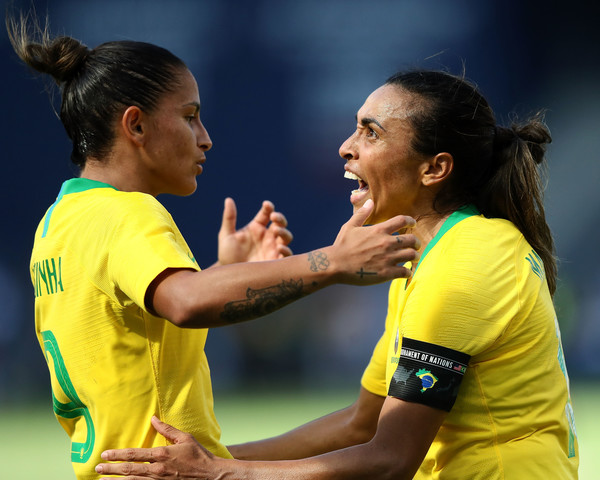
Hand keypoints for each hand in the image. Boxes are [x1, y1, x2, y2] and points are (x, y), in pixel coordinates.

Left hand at [96, 416, 214, 479]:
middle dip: (111, 470)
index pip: (133, 454)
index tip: (104, 454)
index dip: (117, 454)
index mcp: (161, 454)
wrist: (211, 476)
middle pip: (128, 470)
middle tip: (97, 469)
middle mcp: (157, 470)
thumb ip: (167, 429)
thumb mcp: (185, 438)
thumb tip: (153, 418)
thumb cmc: (199, 456)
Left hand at [217, 198, 292, 264]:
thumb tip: (228, 199)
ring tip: (277, 231)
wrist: (230, 276)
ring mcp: (273, 248)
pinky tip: (279, 248)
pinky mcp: (276, 261)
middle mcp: (267, 236)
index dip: (269, 208)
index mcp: (256, 227)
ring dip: (284, 232)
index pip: (266, 214)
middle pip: (280, 224)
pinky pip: (287, 255)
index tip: (266, 205)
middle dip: (280, 219)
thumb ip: (229, 218)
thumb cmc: (227, 255)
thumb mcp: (226, 236)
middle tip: (274, 218)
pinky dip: (286, 250)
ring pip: (286, 237)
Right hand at [329, 199, 420, 284]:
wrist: (336, 265)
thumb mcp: (350, 226)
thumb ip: (362, 214)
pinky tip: (405, 271)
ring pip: (412, 255)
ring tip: (413, 258)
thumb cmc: (341, 245)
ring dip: (414, 256)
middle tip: (415, 245)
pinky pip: (406, 272)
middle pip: (412, 239)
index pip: (402, 220)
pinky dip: (408, 272)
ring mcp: (387, 258)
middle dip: (416, 242)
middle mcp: (386, 243)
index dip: (410, 221)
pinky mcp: (386, 273)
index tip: (413, 224)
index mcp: (379, 230)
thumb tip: (370, 202)